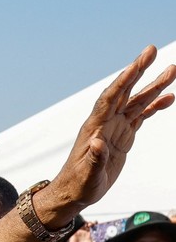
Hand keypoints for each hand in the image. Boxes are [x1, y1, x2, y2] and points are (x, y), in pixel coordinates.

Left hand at [41, 46, 175, 225]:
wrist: (75, 192)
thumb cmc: (78, 184)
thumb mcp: (87, 175)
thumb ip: (94, 159)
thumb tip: (98, 142)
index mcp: (95, 127)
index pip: (110, 98)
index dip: (123, 81)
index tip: (137, 64)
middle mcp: (105, 122)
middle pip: (125, 91)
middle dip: (138, 71)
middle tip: (152, 50)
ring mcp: (115, 128)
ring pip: (137, 101)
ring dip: (153, 86)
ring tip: (172, 70)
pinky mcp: (122, 136)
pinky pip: (141, 116)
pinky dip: (154, 106)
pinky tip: (168, 97)